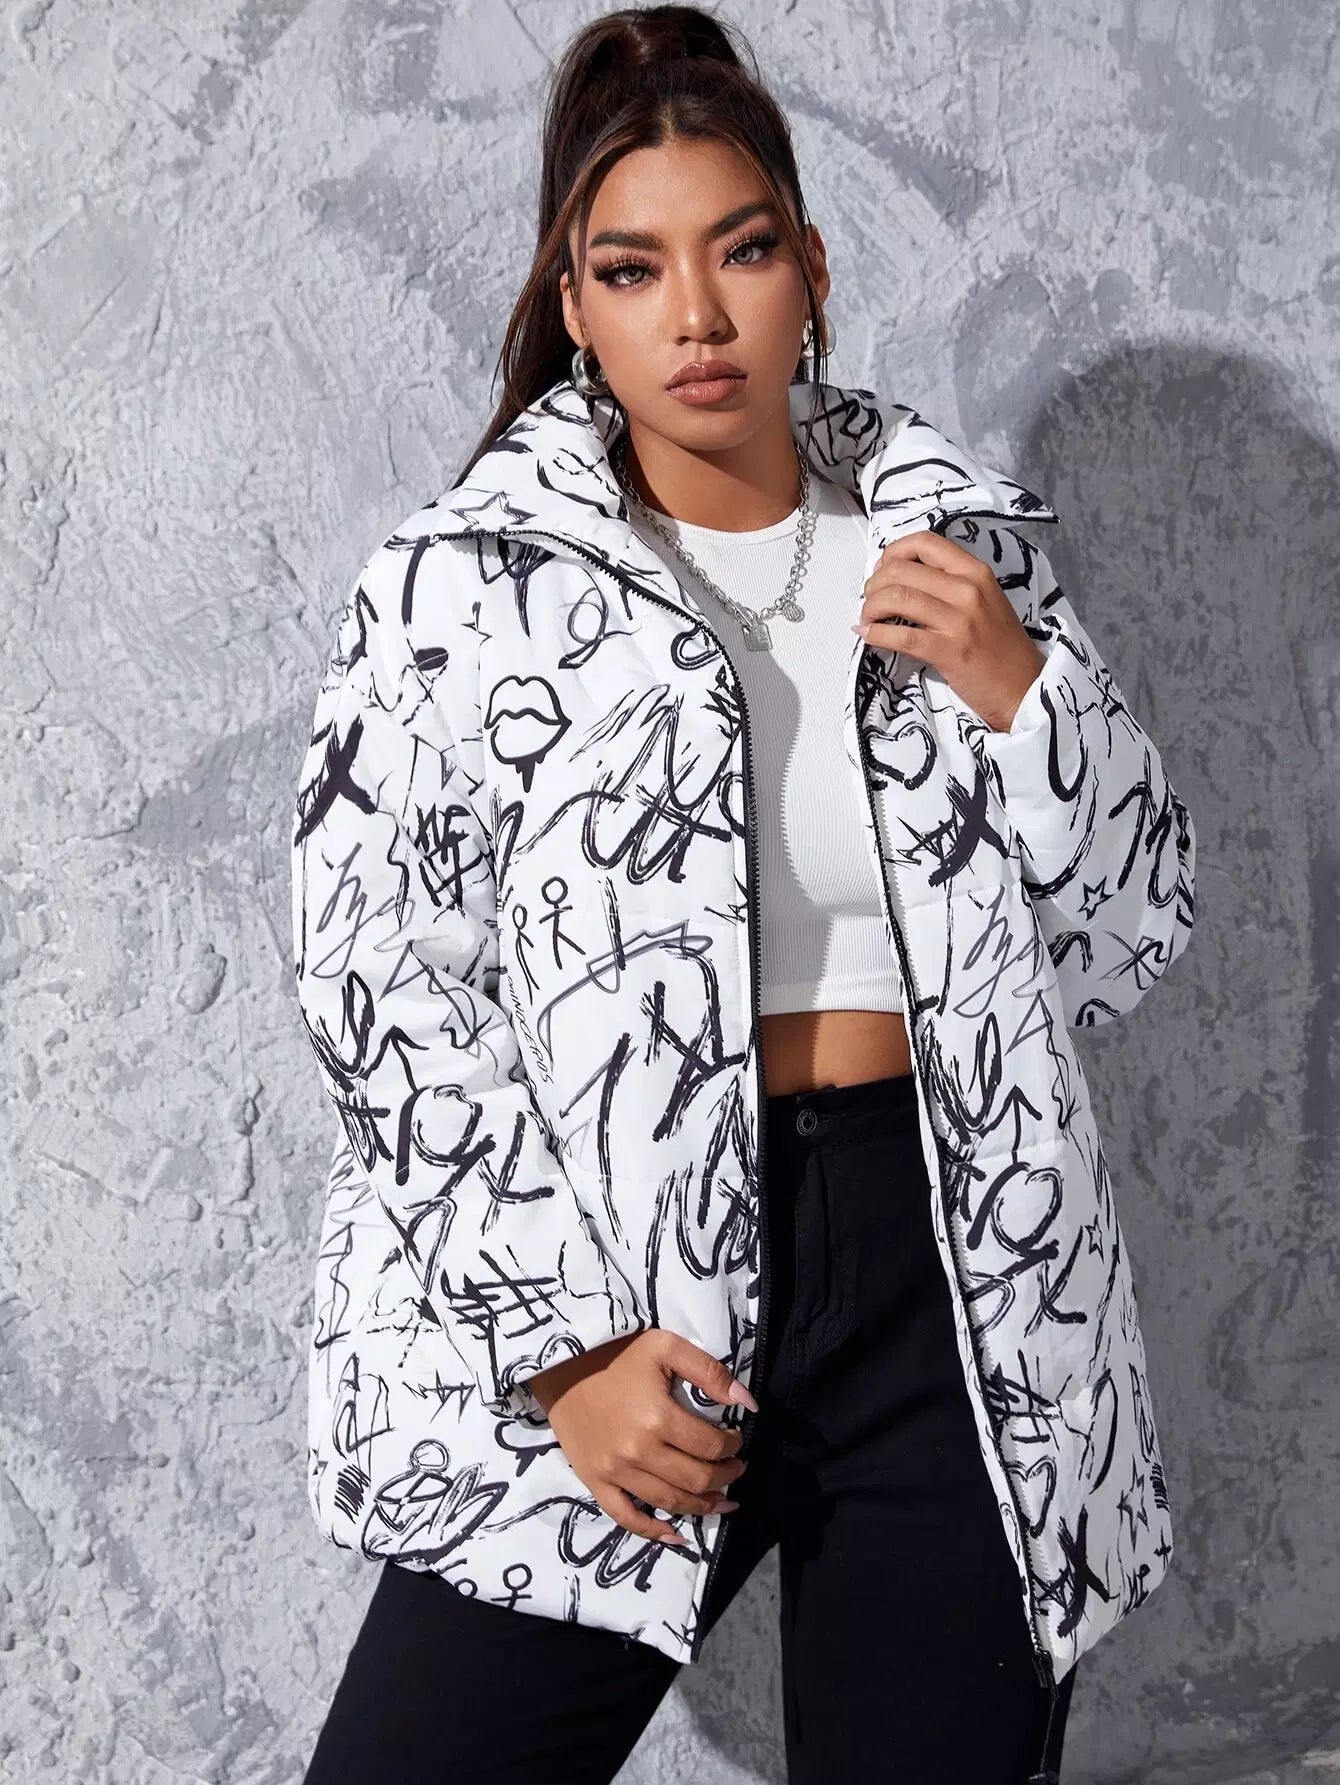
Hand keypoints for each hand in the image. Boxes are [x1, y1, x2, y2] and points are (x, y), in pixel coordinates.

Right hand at [528, 1330, 754, 1547]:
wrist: (562, 1364)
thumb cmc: (617, 1354)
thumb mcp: (666, 1346)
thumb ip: (710, 1372)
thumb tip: (749, 1404)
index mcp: (659, 1418)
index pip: (711, 1446)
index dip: (733, 1446)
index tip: (736, 1439)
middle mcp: (639, 1452)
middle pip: (696, 1479)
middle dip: (725, 1477)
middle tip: (736, 1469)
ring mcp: (615, 1472)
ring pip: (669, 1502)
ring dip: (703, 1506)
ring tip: (722, 1500)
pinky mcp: (595, 1482)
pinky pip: (627, 1518)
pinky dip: (654, 1532)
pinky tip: (676, 1535)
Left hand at [853, 529, 1046, 732]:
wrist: (1024, 687)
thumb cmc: (1000, 646)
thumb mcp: (985, 600)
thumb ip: (950, 583)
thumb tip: (901, 575)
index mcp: (976, 572)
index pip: (925, 542)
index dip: (894, 551)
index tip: (882, 568)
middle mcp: (968, 590)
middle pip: (902, 570)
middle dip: (874, 583)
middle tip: (870, 599)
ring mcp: (959, 620)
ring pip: (897, 598)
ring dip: (870, 607)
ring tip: (867, 618)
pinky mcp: (949, 652)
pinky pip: (900, 636)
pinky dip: (875, 634)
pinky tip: (868, 635)